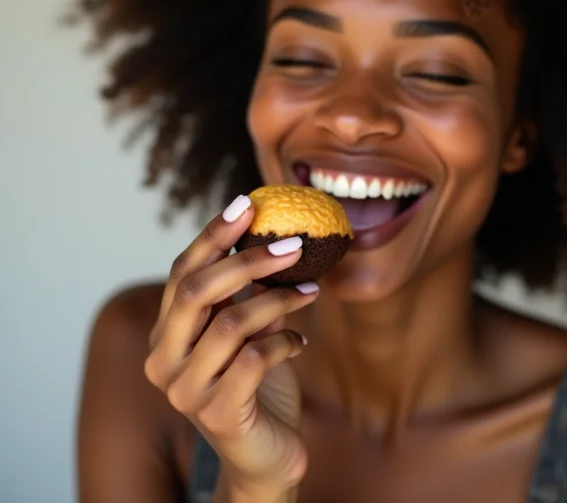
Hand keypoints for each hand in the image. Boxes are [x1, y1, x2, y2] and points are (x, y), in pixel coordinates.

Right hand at [144, 194, 318, 496]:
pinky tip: (300, 341)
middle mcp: (164, 362)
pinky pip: (256, 359)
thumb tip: (272, 234)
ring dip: (279, 300)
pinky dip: (286, 340)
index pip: (182, 272)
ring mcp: (186, 392)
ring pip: (232, 323)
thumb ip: (247, 292)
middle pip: (198, 291)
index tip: (248, 203)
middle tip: (294, 244)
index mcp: (167, 334)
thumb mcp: (247, 330)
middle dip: (248, 260)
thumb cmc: (255, 384)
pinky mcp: (218, 414)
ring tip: (310, 292)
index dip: (213, 234)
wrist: (265, 454)